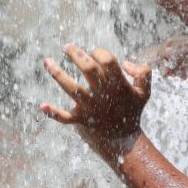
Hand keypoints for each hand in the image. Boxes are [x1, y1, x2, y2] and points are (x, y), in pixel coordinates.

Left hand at [40, 44, 151, 161]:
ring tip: (47, 61)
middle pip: (89, 70)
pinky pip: (65, 117)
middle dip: (76, 55)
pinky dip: (53, 113)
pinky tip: (42, 105)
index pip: (108, 61)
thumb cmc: (131, 110)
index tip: (94, 51)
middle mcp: (103, 95)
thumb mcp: (144, 92)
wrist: (123, 140)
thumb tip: (126, 63)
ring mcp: (91, 107)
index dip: (100, 52)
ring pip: (72, 88)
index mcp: (119, 85)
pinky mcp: (81, 120)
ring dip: (57, 74)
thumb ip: (143, 73)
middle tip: (66, 47)